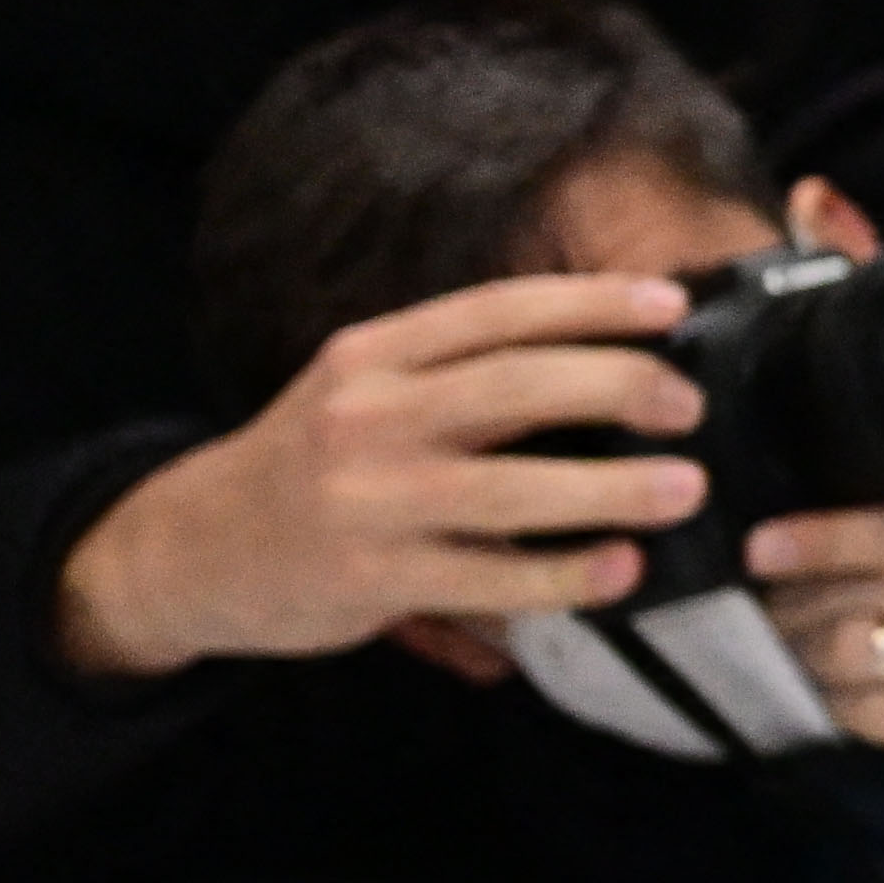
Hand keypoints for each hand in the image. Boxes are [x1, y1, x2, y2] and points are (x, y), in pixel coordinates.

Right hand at [52, 270, 704, 681]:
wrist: (192, 548)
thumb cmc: (309, 463)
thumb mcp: (361, 390)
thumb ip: (456, 373)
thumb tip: (603, 357)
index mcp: (374, 354)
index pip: (497, 311)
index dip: (590, 301)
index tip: (670, 302)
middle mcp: (368, 415)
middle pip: (516, 386)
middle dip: (618, 386)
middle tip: (691, 404)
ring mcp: (368, 500)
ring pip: (509, 488)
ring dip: (610, 489)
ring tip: (686, 489)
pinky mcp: (371, 579)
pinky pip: (486, 580)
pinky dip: (561, 577)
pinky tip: (619, 572)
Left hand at [749, 432, 883, 810]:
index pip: (874, 529)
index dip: (805, 541)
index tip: (762, 547)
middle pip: (840, 599)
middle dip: (789, 607)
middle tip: (767, 609)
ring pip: (844, 663)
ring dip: (804, 662)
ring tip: (790, 657)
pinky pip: (876, 722)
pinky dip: (845, 714)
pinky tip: (837, 706)